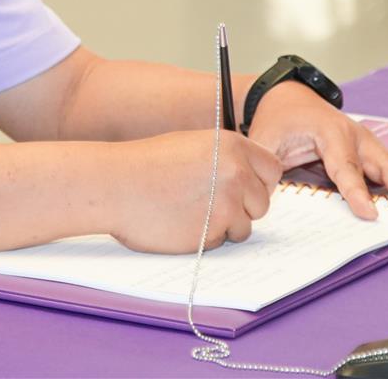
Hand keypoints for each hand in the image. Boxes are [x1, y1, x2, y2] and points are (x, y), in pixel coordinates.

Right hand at [109, 130, 280, 253]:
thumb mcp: (192, 146)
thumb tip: (250, 180)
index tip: (245, 189)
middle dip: (243, 208)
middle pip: (262, 203)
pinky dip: (206, 239)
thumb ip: (225, 160)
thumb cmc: (146, 165)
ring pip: (245, 227)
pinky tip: (181, 223)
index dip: (259, 183)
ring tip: (191, 212)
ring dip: (224, 226)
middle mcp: (236, 172)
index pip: (272, 169)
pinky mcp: (212, 231)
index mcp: (232, 145)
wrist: (115, 184)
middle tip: (211, 205)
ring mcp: (227, 203)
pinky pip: (221, 241)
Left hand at [245, 83, 387, 221]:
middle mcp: (358, 137)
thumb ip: (266, 166)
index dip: (355, 191)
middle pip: (387, 167)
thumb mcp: (264, 140)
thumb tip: (268, 195)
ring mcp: (373, 146)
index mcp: (329, 133)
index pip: (344, 167)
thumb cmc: (278, 121)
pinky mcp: (380, 155)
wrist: (289, 99)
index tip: (369, 214)